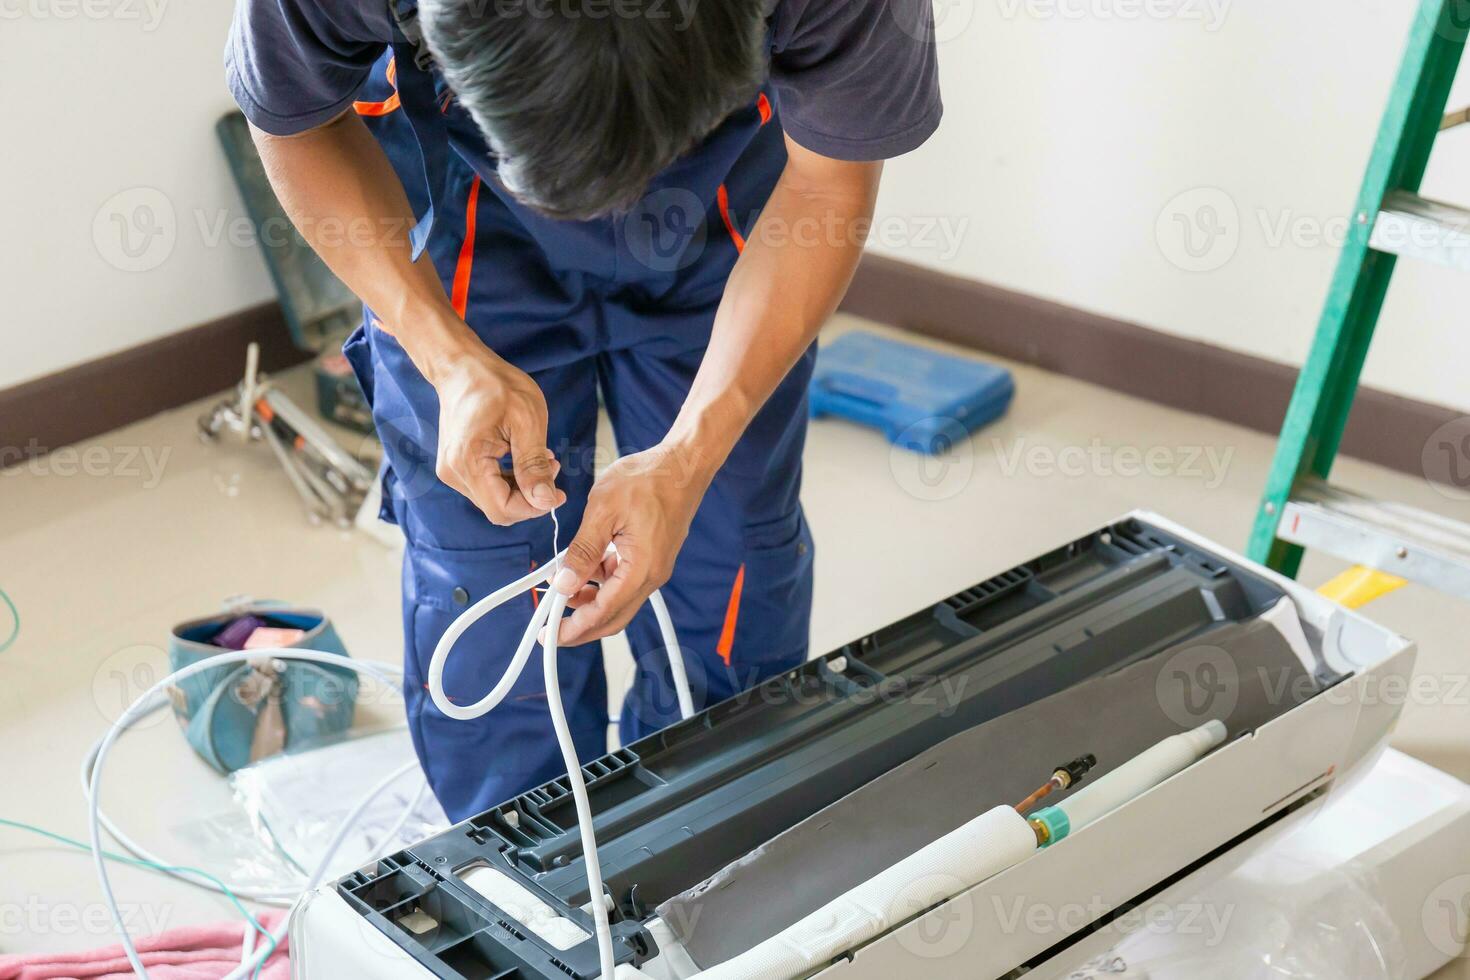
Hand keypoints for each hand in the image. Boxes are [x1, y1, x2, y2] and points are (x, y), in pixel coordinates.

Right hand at [429, 338, 566, 524]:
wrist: (463, 367)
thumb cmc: (496, 386)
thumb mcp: (527, 421)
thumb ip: (534, 465)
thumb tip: (545, 501)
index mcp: (468, 462)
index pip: (503, 509)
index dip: (534, 508)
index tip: (559, 492)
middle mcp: (454, 473)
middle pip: (499, 508)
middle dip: (531, 496)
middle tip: (553, 466)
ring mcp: (452, 471)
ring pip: (494, 499)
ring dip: (523, 487)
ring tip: (543, 458)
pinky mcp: (457, 466)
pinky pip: (488, 486)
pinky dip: (510, 479)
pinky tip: (525, 458)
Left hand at [550, 443, 712, 644]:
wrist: (683, 464)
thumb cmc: (648, 479)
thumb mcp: (603, 510)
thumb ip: (582, 551)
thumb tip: (564, 583)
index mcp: (642, 568)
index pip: (604, 611)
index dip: (575, 627)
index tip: (551, 634)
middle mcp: (652, 575)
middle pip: (614, 617)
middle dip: (581, 625)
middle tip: (551, 628)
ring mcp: (654, 568)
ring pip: (618, 599)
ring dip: (589, 600)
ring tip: (560, 586)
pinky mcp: (652, 558)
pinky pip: (624, 581)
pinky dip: (601, 581)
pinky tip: (584, 566)